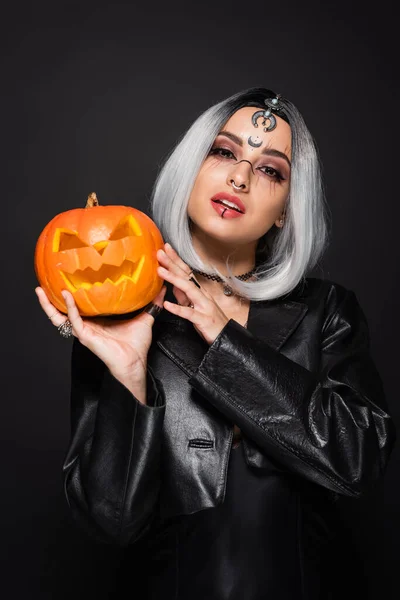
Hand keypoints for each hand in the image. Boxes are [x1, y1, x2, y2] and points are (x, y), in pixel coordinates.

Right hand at [34, 285, 166, 380]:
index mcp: (96, 320)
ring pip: (59, 317)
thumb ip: (151, 302)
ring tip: (41, 290)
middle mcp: (86, 324)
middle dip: (50, 299)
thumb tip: (161, 288)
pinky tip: (67, 296)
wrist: (135, 362)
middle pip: (62, 311)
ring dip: (49, 304)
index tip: (66, 278)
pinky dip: (69, 307)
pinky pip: (73, 319)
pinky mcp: (85, 335)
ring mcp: (83, 330)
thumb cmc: (136, 344)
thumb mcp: (145, 317)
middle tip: (42, 285)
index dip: (70, 294)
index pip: (78, 306)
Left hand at [157, 243, 228, 344]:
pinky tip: (167, 305)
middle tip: (160, 252)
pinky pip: (189, 313)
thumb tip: (172, 284)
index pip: (186, 272)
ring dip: (173, 279)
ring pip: (188, 290)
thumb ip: (184, 295)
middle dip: (172, 263)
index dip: (176, 260)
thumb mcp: (195, 306)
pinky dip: (178, 308)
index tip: (165, 248)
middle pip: (185, 276)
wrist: (226, 338)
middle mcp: (202, 295)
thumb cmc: (210, 322)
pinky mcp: (203, 319)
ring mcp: (203, 306)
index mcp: (199, 291)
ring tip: (160, 271)